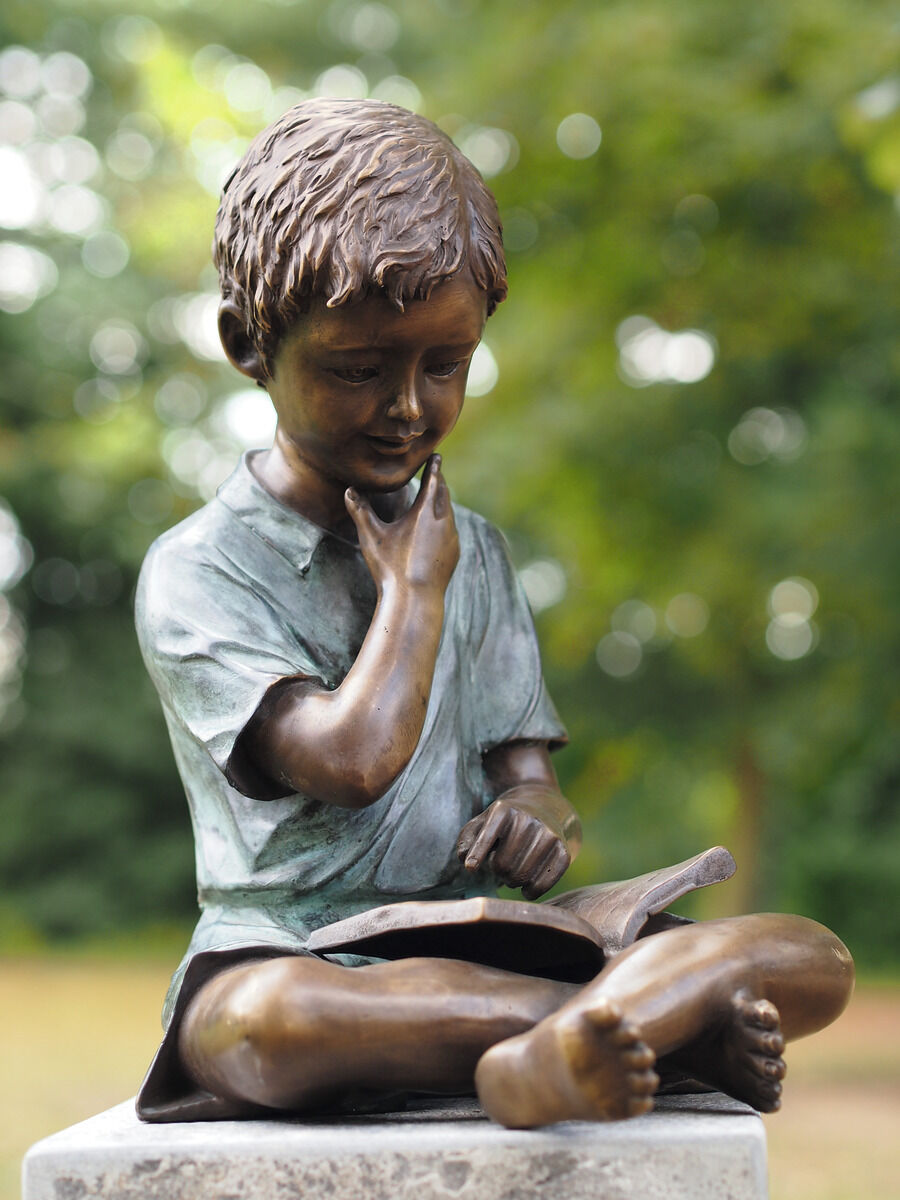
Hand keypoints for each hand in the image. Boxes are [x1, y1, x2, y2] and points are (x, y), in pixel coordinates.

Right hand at [345, 455, 459, 594]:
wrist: (415, 599)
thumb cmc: (391, 567)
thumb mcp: (372, 537)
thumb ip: (361, 511)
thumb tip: (348, 490)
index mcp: (425, 512)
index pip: (432, 481)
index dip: (433, 467)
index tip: (437, 456)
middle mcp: (443, 522)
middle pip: (444, 494)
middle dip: (439, 482)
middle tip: (436, 472)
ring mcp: (451, 539)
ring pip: (449, 513)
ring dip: (442, 502)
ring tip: (437, 497)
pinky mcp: (454, 554)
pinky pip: (451, 531)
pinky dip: (444, 523)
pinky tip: (439, 528)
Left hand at [457, 784, 575, 899]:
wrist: (545, 806)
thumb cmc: (506, 821)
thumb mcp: (484, 820)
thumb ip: (468, 839)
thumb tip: (464, 860)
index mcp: (504, 810)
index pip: (487, 836)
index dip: (477, 855)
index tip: (470, 868)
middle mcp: (528, 819)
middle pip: (503, 865)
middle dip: (497, 871)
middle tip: (499, 866)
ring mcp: (549, 834)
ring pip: (522, 876)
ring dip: (512, 882)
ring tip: (512, 872)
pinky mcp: (564, 850)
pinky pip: (543, 883)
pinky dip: (531, 892)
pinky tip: (527, 888)